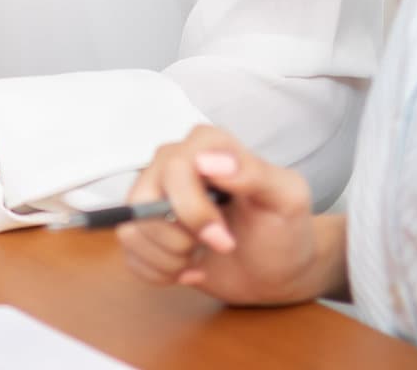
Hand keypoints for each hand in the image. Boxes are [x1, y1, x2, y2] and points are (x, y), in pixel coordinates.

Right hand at [116, 126, 330, 306]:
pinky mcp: (145, 228)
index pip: (173, 168)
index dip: (193, 211)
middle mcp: (172, 164)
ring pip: (131, 229)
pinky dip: (160, 272)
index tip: (224, 239)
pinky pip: (129, 253)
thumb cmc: (284, 229)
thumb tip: (209, 161)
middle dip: (178, 239)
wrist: (278, 269)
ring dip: (168, 259)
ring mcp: (154, 196)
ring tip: (200, 259)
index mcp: (206, 145)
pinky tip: (189, 269)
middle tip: (216, 247)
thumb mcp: (287, 199)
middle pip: (143, 200)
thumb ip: (256, 174)